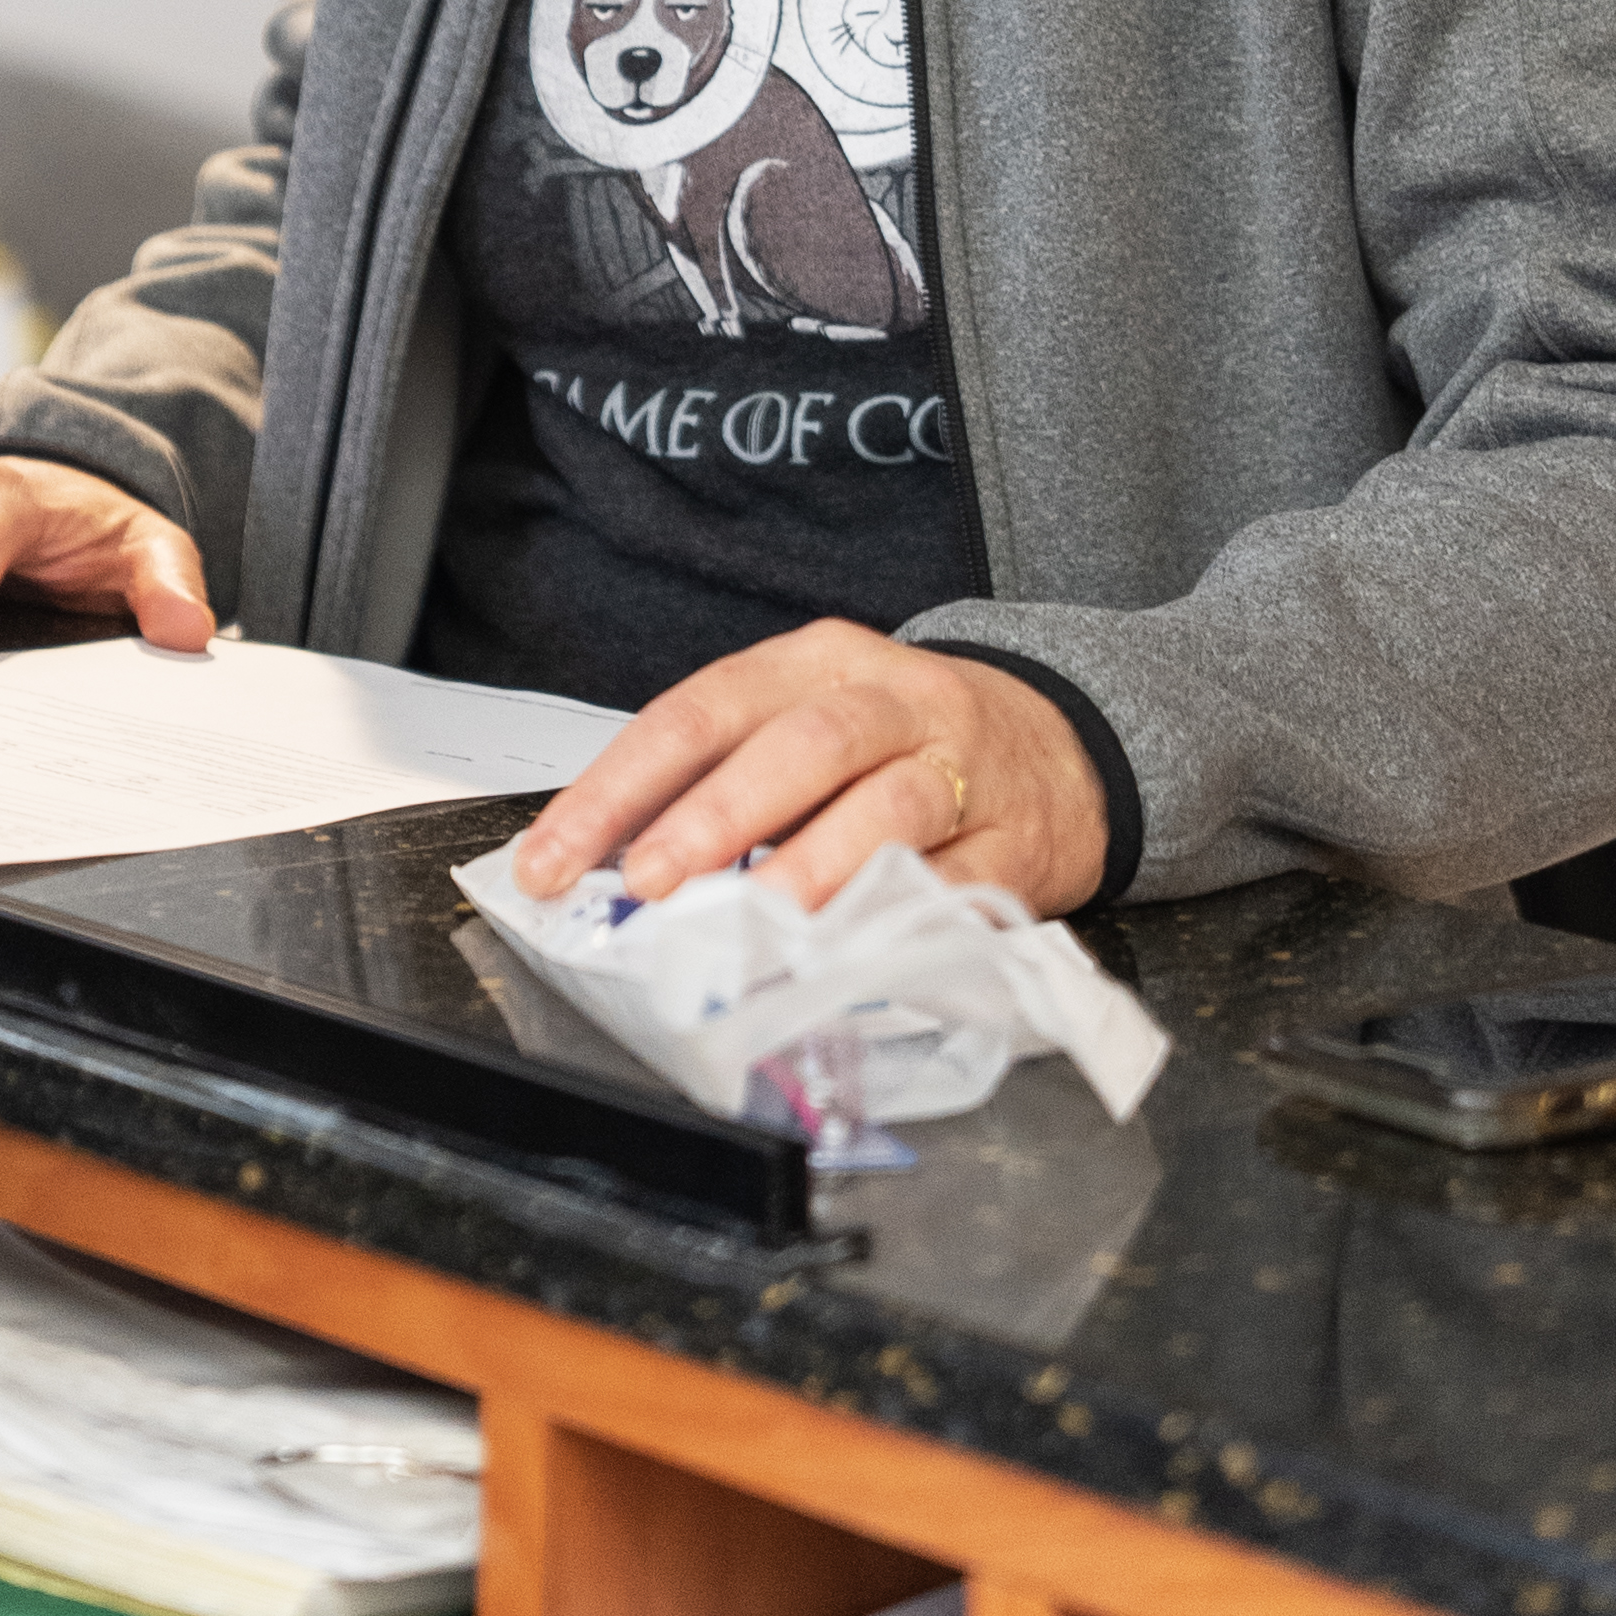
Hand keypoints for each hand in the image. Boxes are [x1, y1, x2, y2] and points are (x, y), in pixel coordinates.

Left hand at [512, 622, 1107, 918]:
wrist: (1060, 746)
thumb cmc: (904, 742)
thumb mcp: (810, 724)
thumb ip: (721, 781)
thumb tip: (609, 863)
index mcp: (816, 663)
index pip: (700, 711)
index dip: (620, 787)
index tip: (554, 856)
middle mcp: (890, 701)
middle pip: (799, 744)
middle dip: (714, 816)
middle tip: (648, 881)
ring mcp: (961, 769)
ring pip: (886, 806)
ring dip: (811, 867)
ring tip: (752, 919)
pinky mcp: (1014, 844)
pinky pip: (957, 883)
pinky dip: (900, 918)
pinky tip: (850, 952)